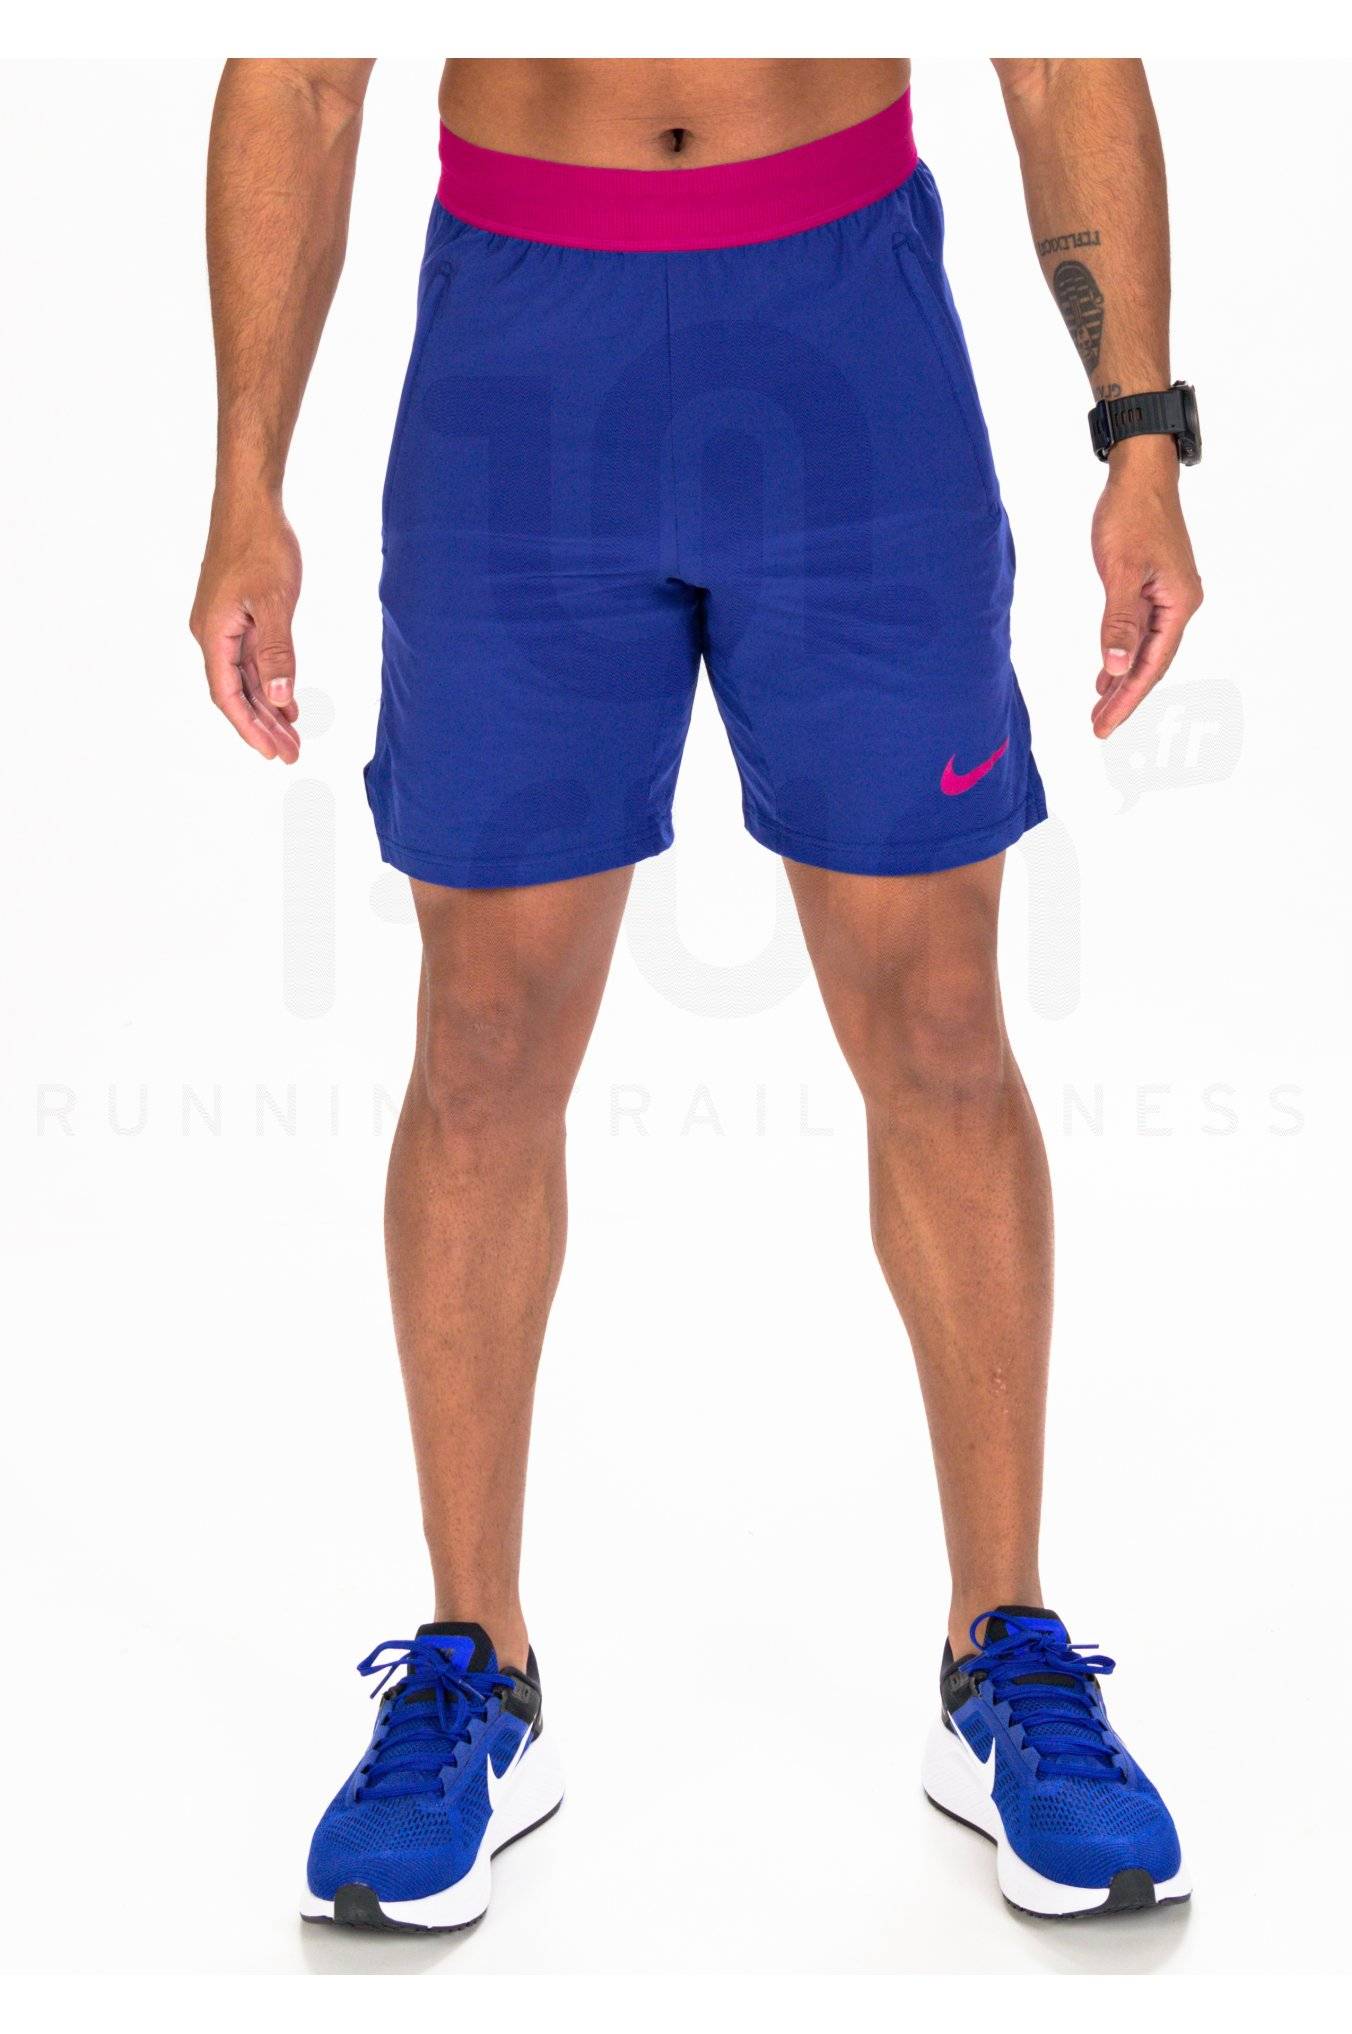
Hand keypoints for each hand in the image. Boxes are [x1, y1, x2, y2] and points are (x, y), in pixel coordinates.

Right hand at [189, 499, 302, 761]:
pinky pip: (251, 658)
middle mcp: (212, 634)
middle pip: (237, 693)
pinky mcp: (237, 613)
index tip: (271, 754)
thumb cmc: (261, 544)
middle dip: (263, 726)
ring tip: (293, 736)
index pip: (228, 696)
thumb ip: (277, 652)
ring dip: (268, 707)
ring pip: (245, 678)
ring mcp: (224, 624)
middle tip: (292, 755)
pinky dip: (270, 681)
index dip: (250, 728)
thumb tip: (278, 699)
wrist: (250, 501)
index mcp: (214, 634)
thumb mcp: (274, 601)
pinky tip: (287, 701)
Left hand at [1090, 438, 1202, 738]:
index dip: (1128, 699)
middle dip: (1124, 696)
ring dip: (1122, 679)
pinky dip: (1122, 653)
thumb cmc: (1131, 515)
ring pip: (1143, 650)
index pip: (1152, 665)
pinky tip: (1108, 671)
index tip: (1104, 725)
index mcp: (1179, 604)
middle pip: (1151, 663)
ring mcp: (1166, 595)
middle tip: (1098, 727)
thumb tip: (1116, 667)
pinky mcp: (1152, 586)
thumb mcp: (1121, 570)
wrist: (1140, 474)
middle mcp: (1179, 604)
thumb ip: (1119, 621)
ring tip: (1100, 708)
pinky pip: (1138, 631)